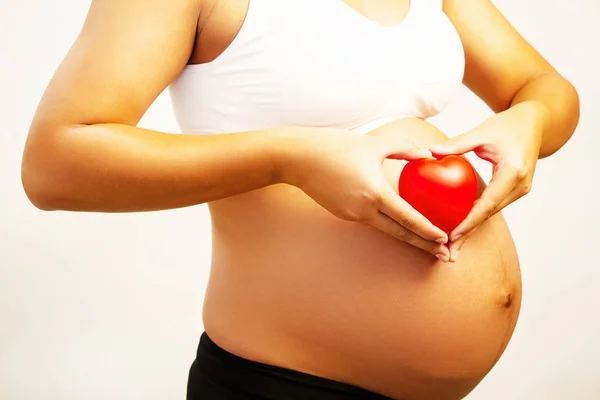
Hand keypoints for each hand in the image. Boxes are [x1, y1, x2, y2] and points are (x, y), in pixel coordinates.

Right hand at [276, 127, 449, 259]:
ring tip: (424, 242)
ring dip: (405, 236)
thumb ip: (403, 149)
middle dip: (423, 244)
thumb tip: (427, 154)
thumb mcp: (374, 143)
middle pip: (399, 232)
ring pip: (385, 228)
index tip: (445, 240)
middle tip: (444, 255)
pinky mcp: (342, 213)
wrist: (298, 158)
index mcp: (374, 193)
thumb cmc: (335, 146)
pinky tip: (396, 222)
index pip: (408, 218)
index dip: (428, 231)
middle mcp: (363, 210)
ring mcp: (351, 214)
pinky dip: (387, 224)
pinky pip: (370, 220)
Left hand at [430, 103, 543, 260]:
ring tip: (451, 247)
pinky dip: (476, 217)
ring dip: (471, 230)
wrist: (535, 123)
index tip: (453, 236)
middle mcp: (519, 186)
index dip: (470, 222)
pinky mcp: (515, 190)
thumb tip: (430, 152)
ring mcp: (520, 190)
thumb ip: (457, 143)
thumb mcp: (481, 131)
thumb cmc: (507, 125)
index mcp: (513, 173)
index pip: (488, 203)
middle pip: (489, 215)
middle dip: (468, 235)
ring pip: (491, 213)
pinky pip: (493, 206)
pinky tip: (459, 228)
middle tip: (448, 254)